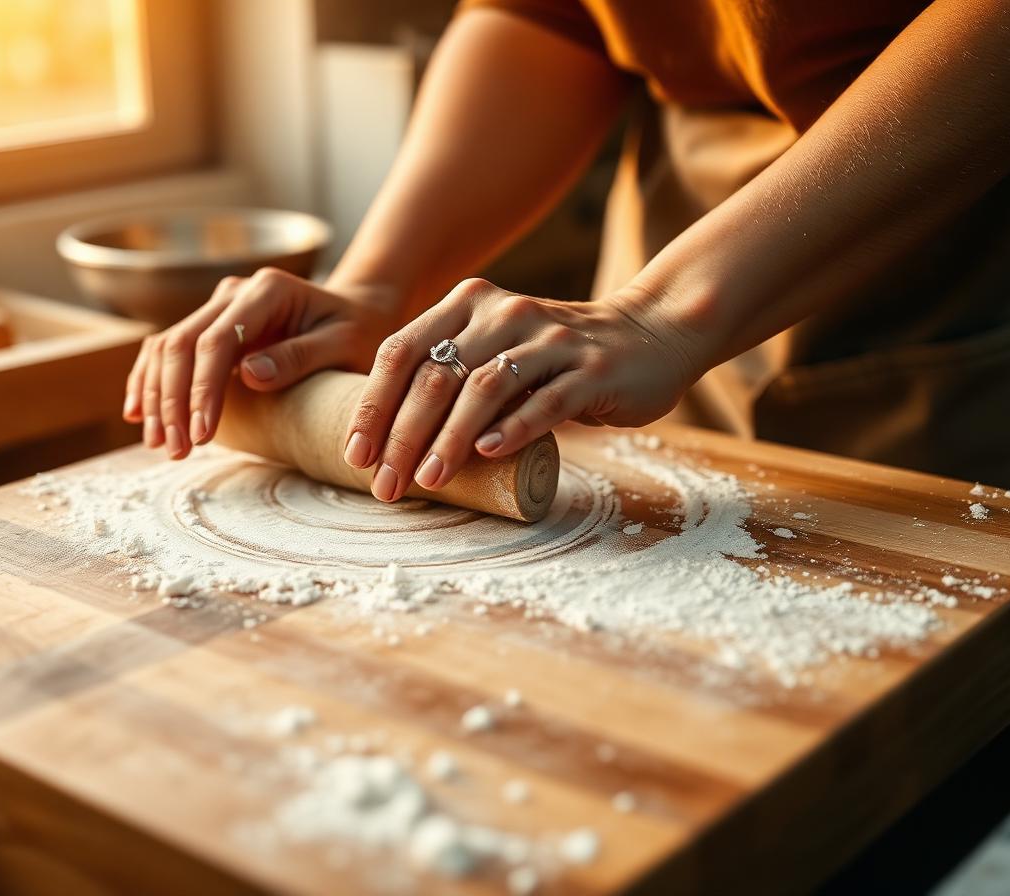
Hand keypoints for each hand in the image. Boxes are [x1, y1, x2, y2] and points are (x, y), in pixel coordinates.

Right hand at [123, 268, 395, 458]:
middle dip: (174, 401)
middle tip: (176, 450)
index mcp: (268, 290)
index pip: (219, 339)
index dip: (204, 388)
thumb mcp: (343, 344)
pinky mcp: (209, 326)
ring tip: (160, 445)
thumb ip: (300, 357)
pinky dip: (149, 382)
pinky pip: (167, 350)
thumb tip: (250, 375)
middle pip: (183, 343)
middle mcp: (234, 292)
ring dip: (157, 398)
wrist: (356, 314)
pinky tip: (137, 415)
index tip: (201, 433)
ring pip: (167, 347)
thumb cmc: (356, 332)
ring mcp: (216, 307)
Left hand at [342, 278, 698, 501]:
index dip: (373, 404)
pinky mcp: (592, 370)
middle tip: (386, 484)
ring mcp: (551, 339)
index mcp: (469, 303)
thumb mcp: (498, 348)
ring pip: (485, 387)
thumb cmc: (559, 356)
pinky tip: (488, 454)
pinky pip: (546, 400)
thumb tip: (388, 439)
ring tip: (428, 479)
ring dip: (450, 438)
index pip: (402, 351)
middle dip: (403, 434)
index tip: (355, 454)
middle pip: (437, 374)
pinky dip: (513, 428)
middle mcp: (505, 312)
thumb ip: (452, 372)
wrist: (653, 334)